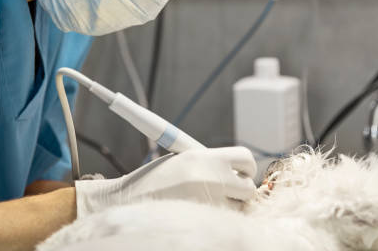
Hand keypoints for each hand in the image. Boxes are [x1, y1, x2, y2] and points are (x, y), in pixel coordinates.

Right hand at [75, 147, 256, 216]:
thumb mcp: (183, 161)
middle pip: (248, 187)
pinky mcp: (205, 221)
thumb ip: (210, 163)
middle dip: (241, 189)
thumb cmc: (155, 178)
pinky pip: (225, 220)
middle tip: (228, 191)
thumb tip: (236, 171)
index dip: (245, 166)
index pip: (245, 158)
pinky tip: (201, 213)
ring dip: (230, 205)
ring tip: (207, 201)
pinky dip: (219, 217)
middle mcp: (212, 179)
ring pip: (238, 208)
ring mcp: (210, 203)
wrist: (128, 199)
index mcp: (205, 158)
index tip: (240, 171)